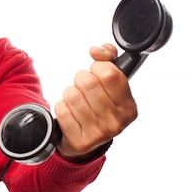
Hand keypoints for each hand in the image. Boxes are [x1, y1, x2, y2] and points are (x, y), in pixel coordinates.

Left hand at [54, 43, 137, 159]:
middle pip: (88, 82)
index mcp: (129, 106)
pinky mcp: (79, 141)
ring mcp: (98, 133)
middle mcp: (117, 122)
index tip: (97, 71)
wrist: (85, 139)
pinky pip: (61, 110)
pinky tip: (70, 113)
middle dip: (80, 79)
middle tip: (83, 87)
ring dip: (69, 93)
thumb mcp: (111, 84)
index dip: (98, 67)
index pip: (110, 74)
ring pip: (72, 95)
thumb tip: (96, 50)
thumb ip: (108, 59)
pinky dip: (61, 107)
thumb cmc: (98, 106)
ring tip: (77, 101)